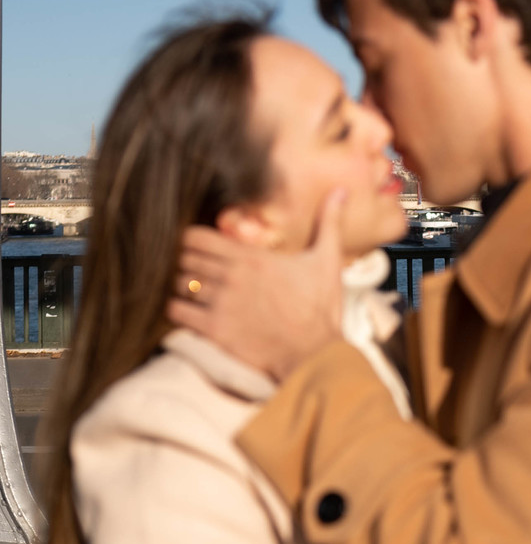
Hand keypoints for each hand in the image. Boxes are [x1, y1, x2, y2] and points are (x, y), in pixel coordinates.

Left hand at [167, 191, 345, 380]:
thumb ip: (328, 222)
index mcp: (251, 257)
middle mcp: (231, 277)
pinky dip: (177, 311)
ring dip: (182, 288)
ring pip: (178, 285)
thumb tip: (340, 191)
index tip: (198, 248)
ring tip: (193, 293)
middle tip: (196, 272)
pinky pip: (176, 312)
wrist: (315, 351)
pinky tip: (189, 314)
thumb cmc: (321, 307)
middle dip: (187, 264)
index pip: (195, 237)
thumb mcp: (327, 260)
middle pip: (183, 259)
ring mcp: (220, 304)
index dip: (192, 240)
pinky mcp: (214, 330)